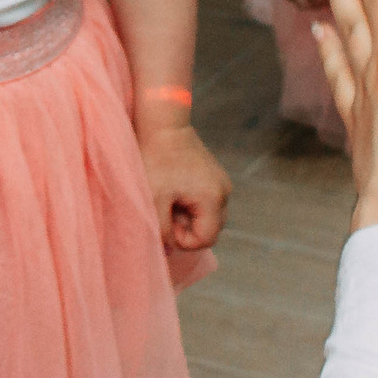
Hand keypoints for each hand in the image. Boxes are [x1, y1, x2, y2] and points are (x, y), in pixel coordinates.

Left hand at [139, 122, 229, 251]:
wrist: (163, 125)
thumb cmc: (156, 159)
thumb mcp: (154, 199)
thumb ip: (162, 230)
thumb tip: (168, 252)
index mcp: (212, 198)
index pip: (206, 239)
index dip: (183, 240)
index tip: (166, 223)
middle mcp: (224, 191)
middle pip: (210, 229)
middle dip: (187, 228)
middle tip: (166, 210)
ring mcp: (221, 181)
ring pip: (209, 216)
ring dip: (189, 216)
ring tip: (170, 199)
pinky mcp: (215, 175)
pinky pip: (207, 201)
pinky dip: (192, 203)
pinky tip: (175, 190)